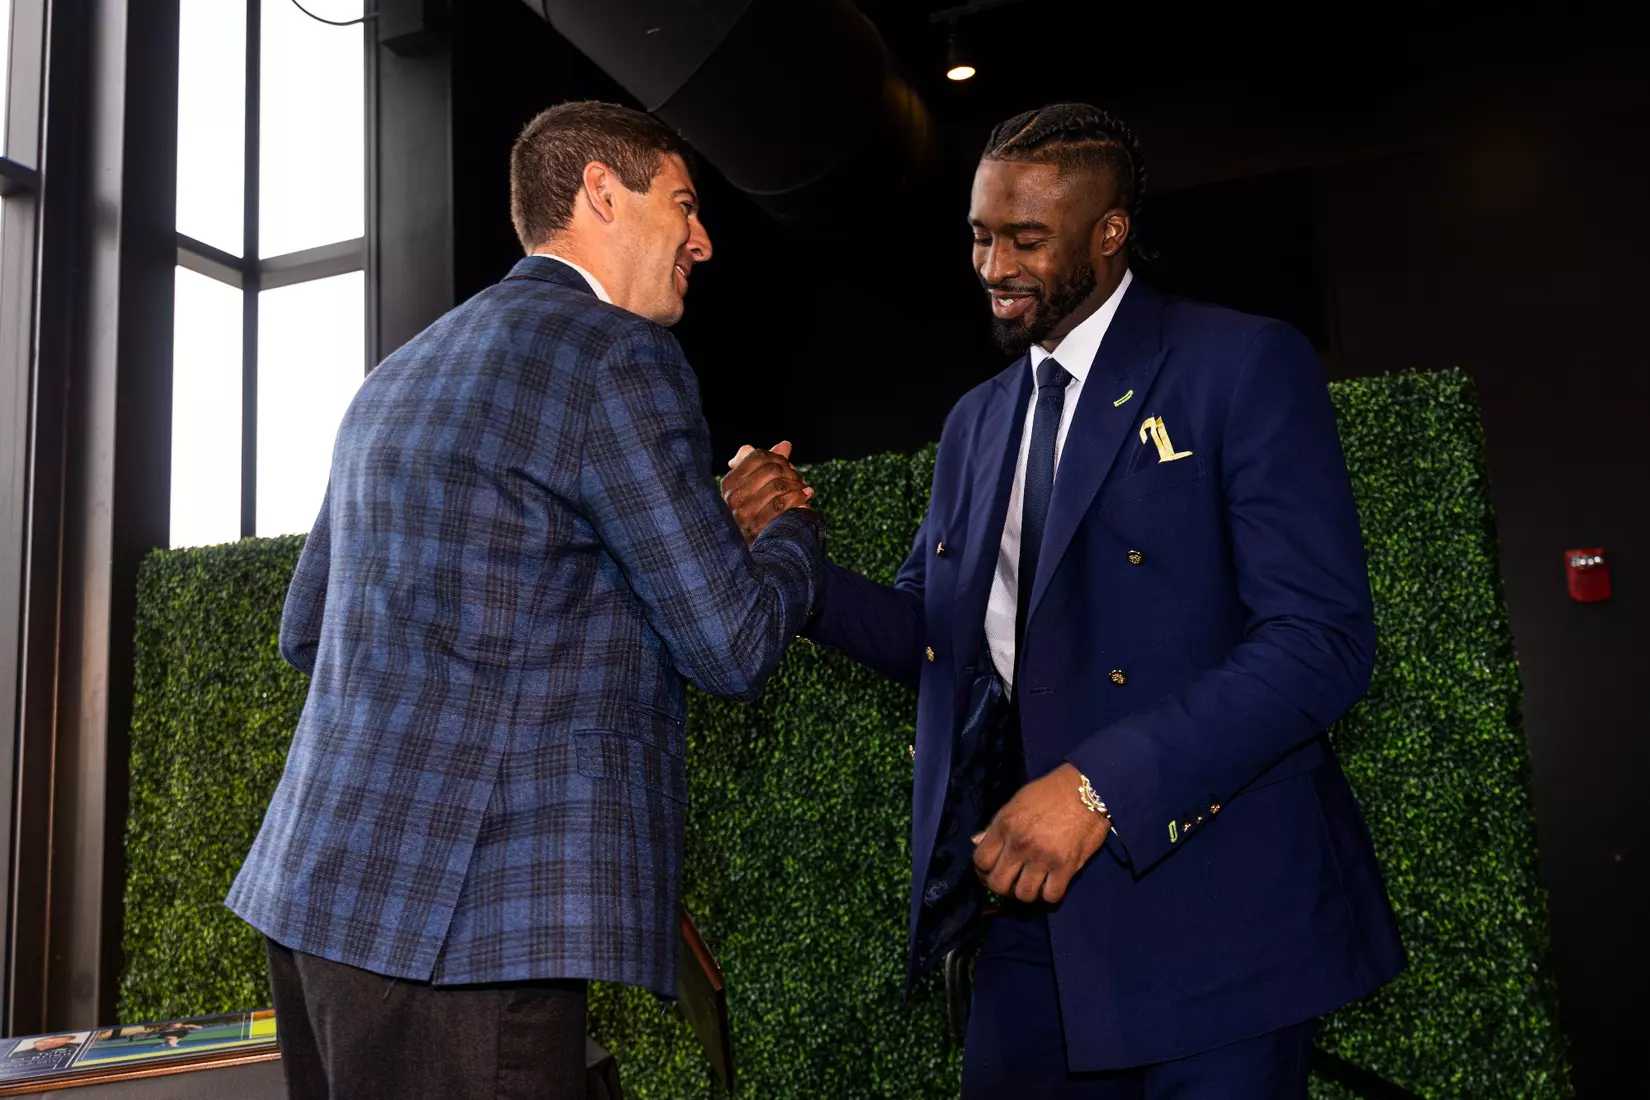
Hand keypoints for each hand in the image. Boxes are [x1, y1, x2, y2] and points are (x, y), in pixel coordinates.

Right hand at [722, 441, 813, 544]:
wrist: (754, 552)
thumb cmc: (756, 512)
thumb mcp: (756, 487)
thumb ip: (769, 464)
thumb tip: (786, 445)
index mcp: (729, 483)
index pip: (757, 456)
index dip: (777, 457)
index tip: (787, 465)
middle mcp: (732, 498)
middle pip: (770, 469)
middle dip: (790, 471)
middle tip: (799, 478)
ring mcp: (743, 514)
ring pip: (778, 486)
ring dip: (797, 485)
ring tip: (804, 488)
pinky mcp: (757, 528)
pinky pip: (782, 504)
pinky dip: (799, 497)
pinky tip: (806, 495)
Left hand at [972, 763, 1109, 904]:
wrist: (1087, 789)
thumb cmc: (1050, 792)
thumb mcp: (1016, 802)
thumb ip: (996, 825)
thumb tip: (977, 842)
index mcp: (1005, 825)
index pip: (980, 861)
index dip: (983, 870)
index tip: (992, 869)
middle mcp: (1020, 844)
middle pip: (998, 884)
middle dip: (1002, 886)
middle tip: (1011, 881)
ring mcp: (1043, 857)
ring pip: (1023, 895)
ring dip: (1025, 893)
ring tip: (1031, 883)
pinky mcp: (1066, 867)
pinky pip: (1051, 896)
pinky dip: (1049, 895)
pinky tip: (1050, 884)